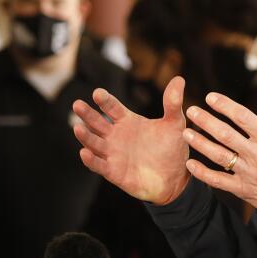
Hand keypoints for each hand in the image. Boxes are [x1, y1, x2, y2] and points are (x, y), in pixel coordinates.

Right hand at [72, 77, 190, 204]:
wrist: (174, 178)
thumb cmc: (172, 149)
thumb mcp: (174, 124)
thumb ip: (172, 103)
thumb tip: (179, 79)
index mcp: (127, 121)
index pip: (112, 107)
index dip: (104, 101)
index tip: (97, 93)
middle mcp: (116, 136)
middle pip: (97, 122)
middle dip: (87, 114)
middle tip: (77, 104)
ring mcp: (112, 154)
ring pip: (94, 142)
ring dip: (85, 136)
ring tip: (77, 127)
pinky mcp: (113, 172)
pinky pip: (98, 165)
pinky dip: (91, 160)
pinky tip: (84, 153)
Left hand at [182, 81, 256, 223]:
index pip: (243, 117)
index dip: (225, 105)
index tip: (210, 97)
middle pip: (226, 134)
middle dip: (206, 121)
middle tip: (191, 111)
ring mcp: (249, 174)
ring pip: (219, 156)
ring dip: (201, 143)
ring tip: (186, 133)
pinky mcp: (245, 190)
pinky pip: (219, 181)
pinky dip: (203, 173)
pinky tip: (190, 164)